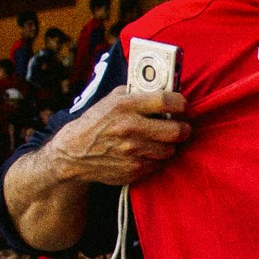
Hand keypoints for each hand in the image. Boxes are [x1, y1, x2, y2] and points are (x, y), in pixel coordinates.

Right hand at [51, 89, 189, 187]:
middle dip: (184, 128)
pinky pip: (159, 164)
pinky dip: (158, 158)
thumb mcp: (111, 100)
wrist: (74, 154)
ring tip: (162, 139)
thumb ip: (136, 93)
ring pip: (171, 149)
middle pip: (177, 130)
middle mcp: (130, 128)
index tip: (183, 105)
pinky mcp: (134, 170)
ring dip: (170, 144)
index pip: (166, 101)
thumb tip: (163, 88)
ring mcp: (133, 152)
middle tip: (183, 126)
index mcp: (125, 106)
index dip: (181, 103)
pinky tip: (149, 152)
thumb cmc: (96, 122)